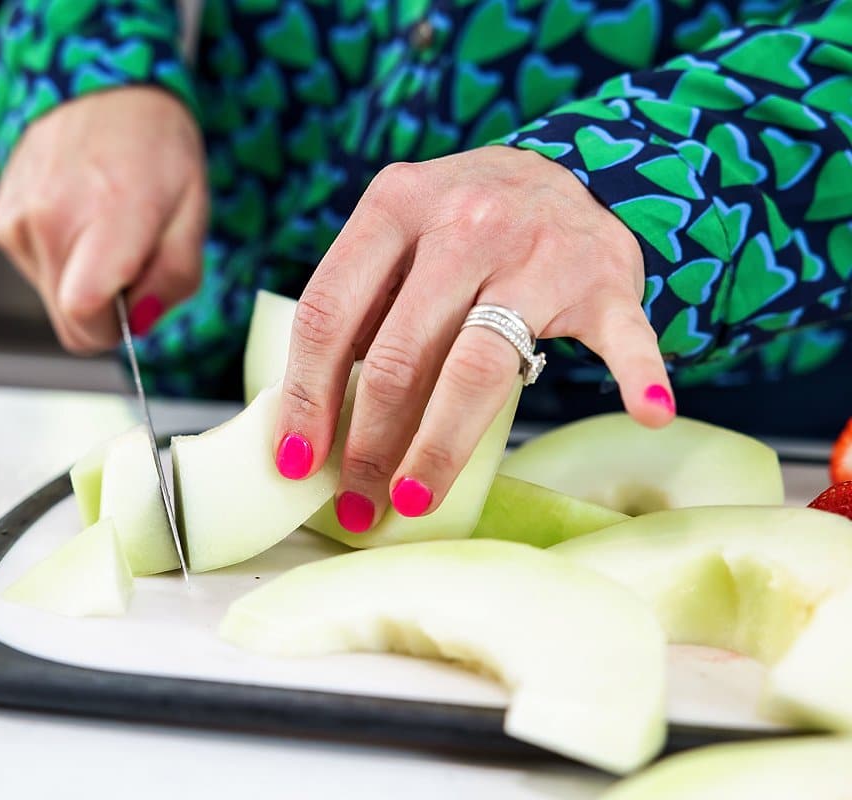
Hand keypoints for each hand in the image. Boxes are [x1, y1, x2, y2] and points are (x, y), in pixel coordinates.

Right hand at [0, 87, 207, 352]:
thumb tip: (141, 322)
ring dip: (84, 281)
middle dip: (107, 309)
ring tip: (106, 229)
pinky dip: (63, 260)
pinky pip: (37, 272)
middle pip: (70, 322)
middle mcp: (51, 222)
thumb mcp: (194, 211)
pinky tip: (80, 219)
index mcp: (106, 219)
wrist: (102, 83)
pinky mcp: (2, 222)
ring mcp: (18, 222)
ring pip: (53, 300)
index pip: (84, 319)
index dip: (115, 330)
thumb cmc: (155, 144)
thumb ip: (175, 277)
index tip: (134, 308)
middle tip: (131, 262)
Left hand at [273, 146, 674, 531]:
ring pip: (479, 365)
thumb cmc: (458, 228)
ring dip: (439, 446)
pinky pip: (625, 334)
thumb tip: (306, 419)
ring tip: (412, 499)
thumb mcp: (396, 237)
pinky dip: (639, 375)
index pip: (330, 313)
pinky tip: (648, 414)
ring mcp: (538, 248)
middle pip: (398, 353)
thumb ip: (358, 307)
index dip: (306, 395)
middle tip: (358, 499)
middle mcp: (463, 220)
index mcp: (393, 204)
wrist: (563, 172)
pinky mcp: (605, 276)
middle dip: (369, 442)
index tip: (294, 460)